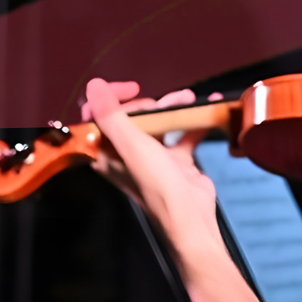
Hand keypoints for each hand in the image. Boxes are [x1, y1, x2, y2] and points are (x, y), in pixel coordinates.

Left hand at [81, 79, 218, 241]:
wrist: (190, 214)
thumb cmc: (157, 185)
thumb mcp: (132, 145)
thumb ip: (111, 115)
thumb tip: (94, 87)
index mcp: (106, 151)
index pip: (98, 116)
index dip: (112, 98)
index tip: (132, 89)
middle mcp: (125, 153)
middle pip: (132, 116)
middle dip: (151, 103)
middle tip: (163, 104)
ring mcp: (151, 157)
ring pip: (157, 123)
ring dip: (174, 108)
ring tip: (189, 100)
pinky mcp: (175, 160)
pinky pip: (183, 134)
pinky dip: (195, 122)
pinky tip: (207, 112)